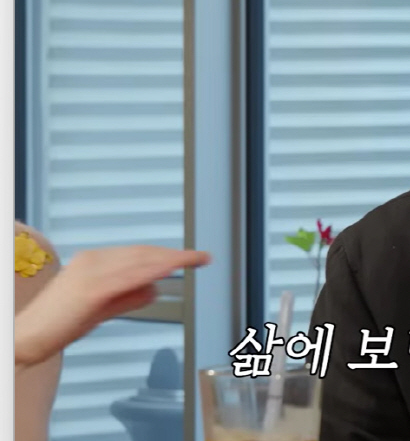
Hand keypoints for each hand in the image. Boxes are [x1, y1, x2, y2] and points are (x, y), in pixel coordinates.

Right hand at [15, 245, 210, 367]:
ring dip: (170, 259)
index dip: (166, 253)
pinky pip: (129, 276)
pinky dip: (153, 270)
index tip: (189, 255)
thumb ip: (128, 297)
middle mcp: (92, 260)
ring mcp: (91, 272)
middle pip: (143, 253)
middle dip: (174, 254)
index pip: (138, 253)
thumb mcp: (101, 308)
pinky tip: (171, 270)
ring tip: (193, 260)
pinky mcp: (92, 289)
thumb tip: (155, 289)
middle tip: (201, 256)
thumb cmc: (58, 325)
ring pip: (140, 261)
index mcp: (92, 260)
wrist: (27, 337)